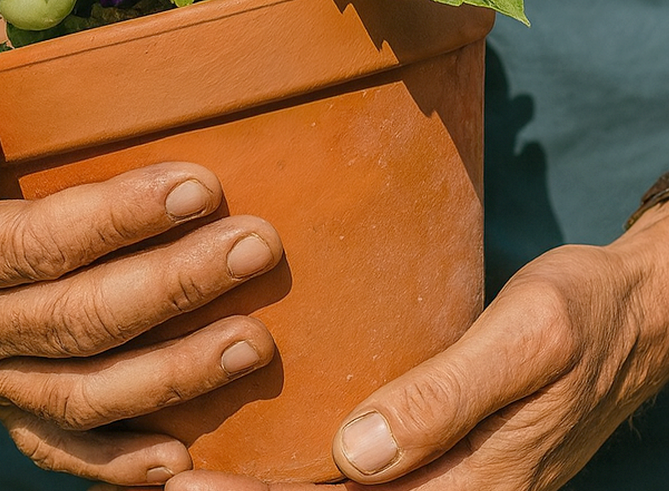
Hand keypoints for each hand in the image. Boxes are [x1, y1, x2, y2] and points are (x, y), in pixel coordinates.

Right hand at [0, 63, 281, 486]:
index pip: (38, 244)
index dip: (121, 220)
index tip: (199, 186)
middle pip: (76, 320)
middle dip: (174, 287)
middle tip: (256, 247)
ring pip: (81, 392)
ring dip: (172, 373)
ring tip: (252, 339)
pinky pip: (53, 442)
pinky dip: (116, 460)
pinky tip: (179, 455)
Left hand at [162, 205, 668, 490]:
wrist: (633, 316)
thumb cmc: (580, 317)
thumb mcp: (526, 343)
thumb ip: (446, 398)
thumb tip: (357, 456)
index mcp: (475, 485)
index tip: (188, 486)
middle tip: (168, 480)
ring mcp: (452, 478)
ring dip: (274, 490)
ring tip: (192, 470)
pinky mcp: (446, 452)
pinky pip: (369, 475)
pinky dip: (314, 472)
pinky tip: (269, 446)